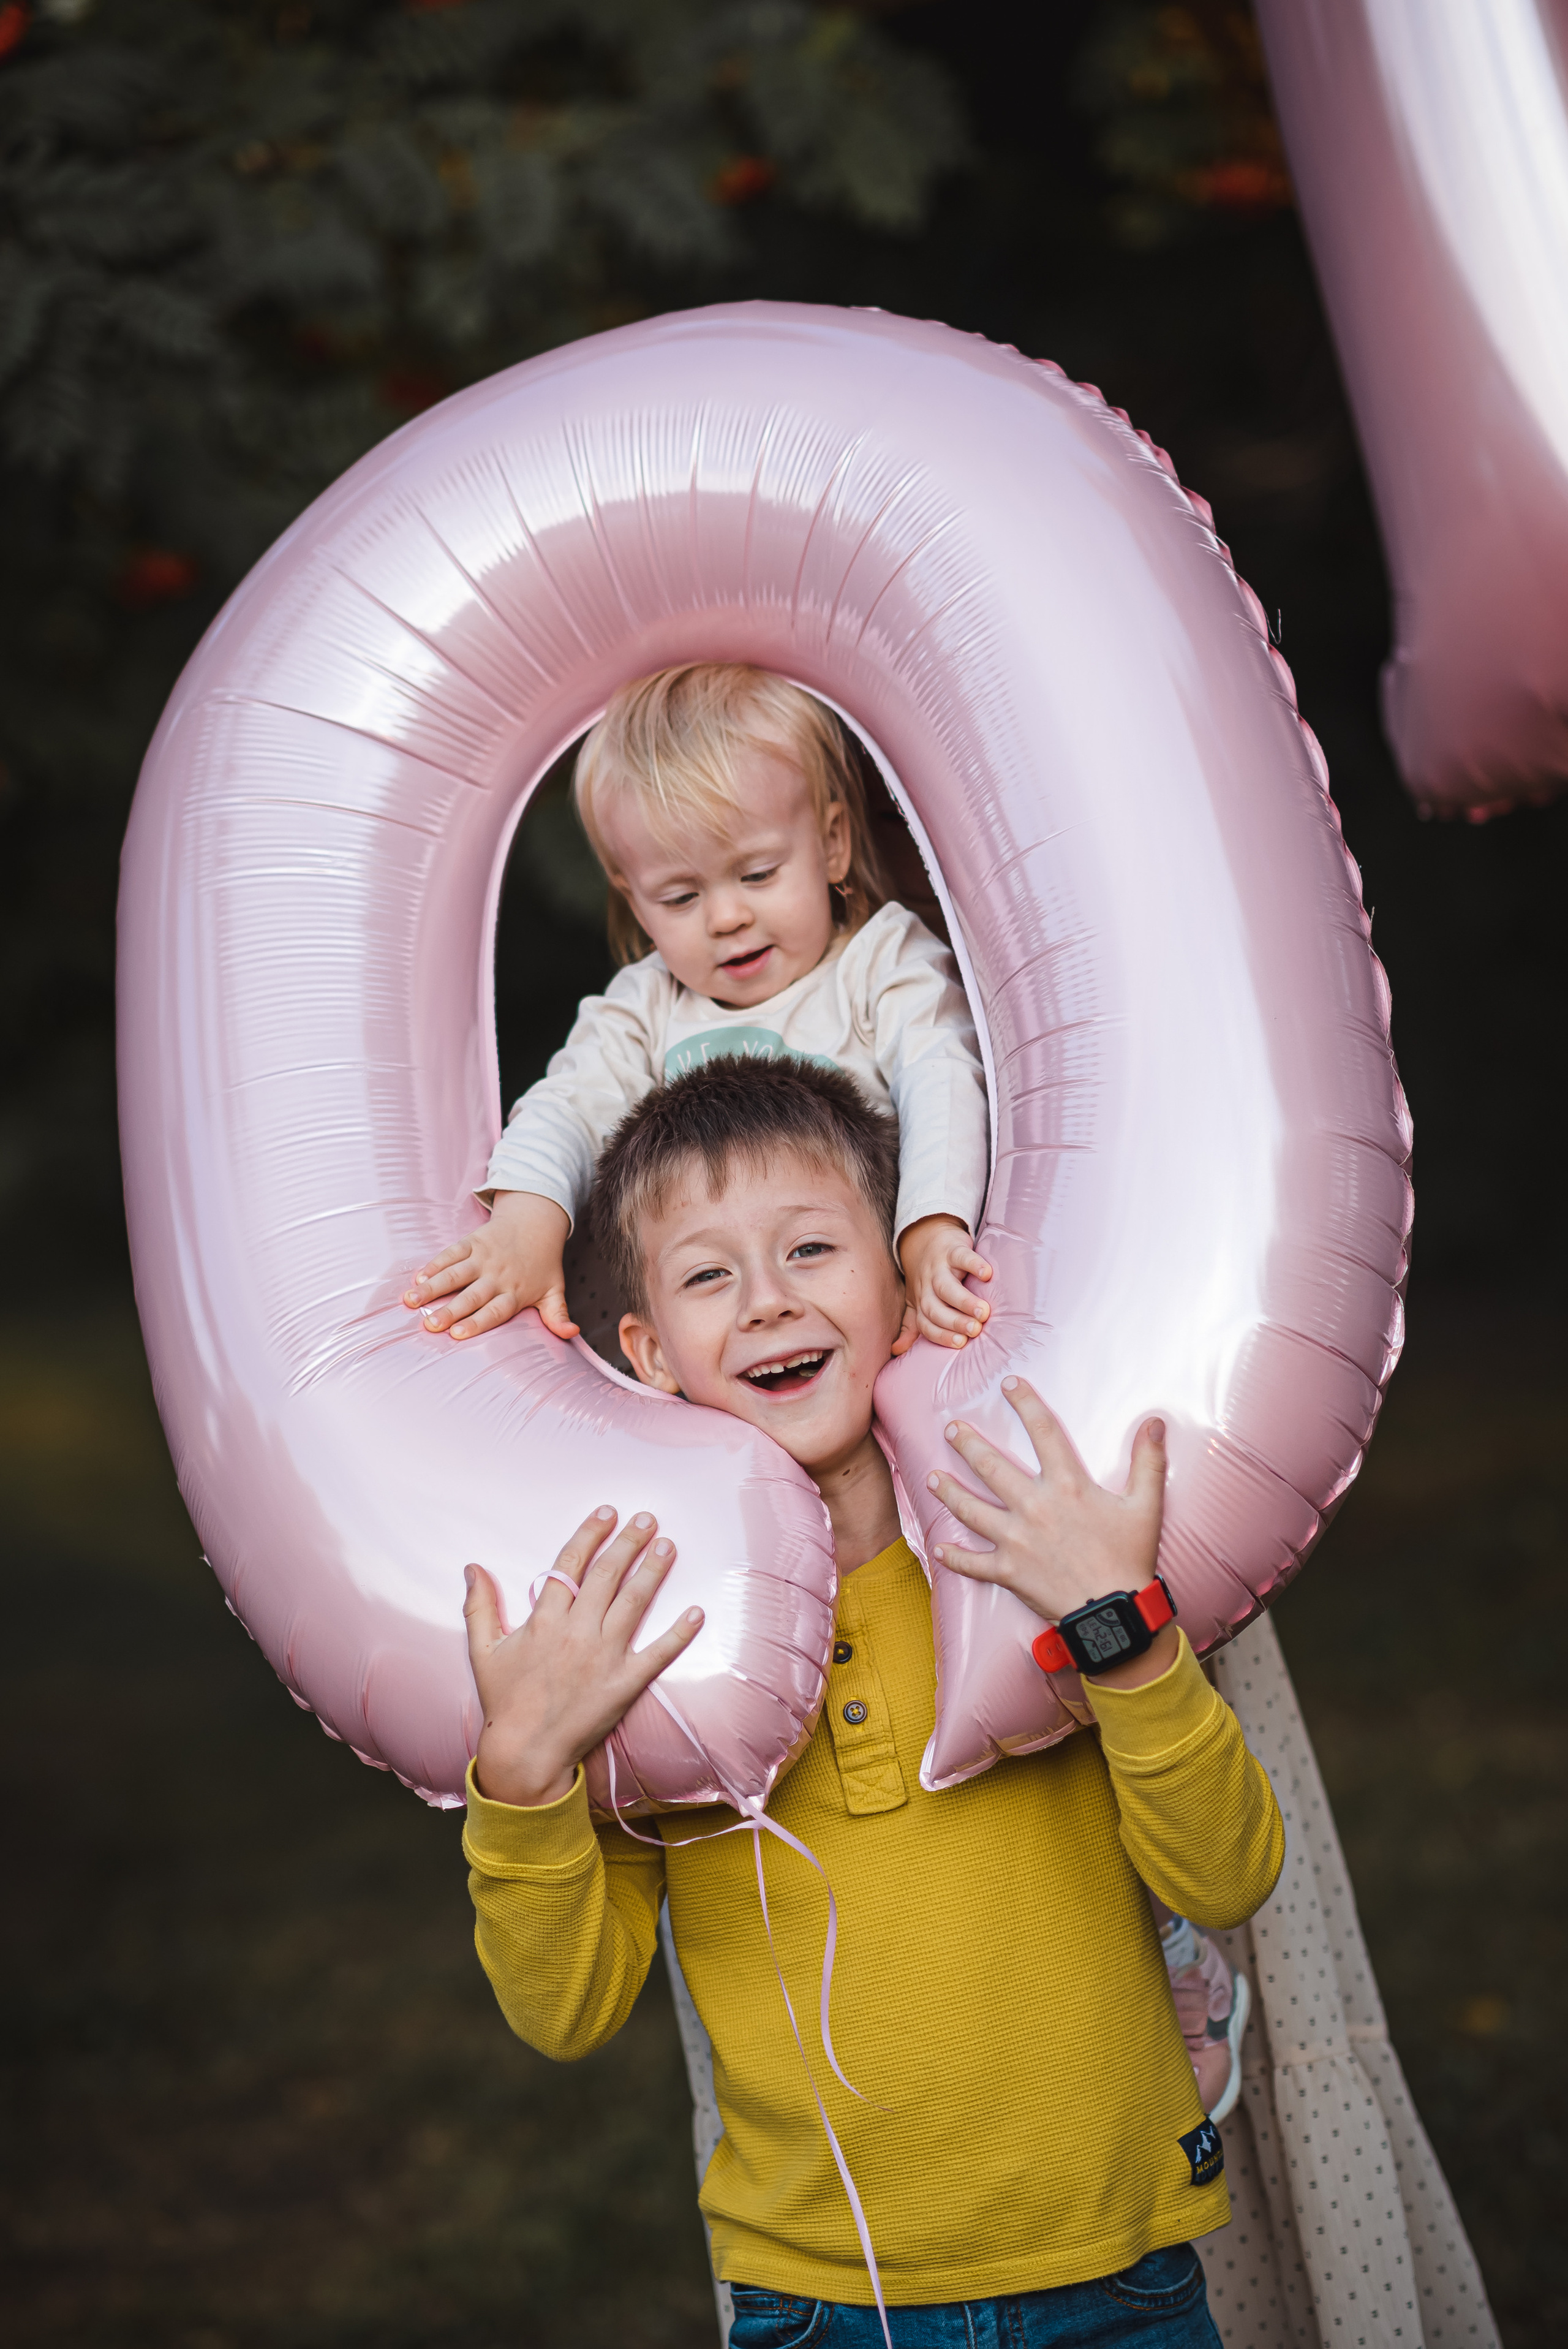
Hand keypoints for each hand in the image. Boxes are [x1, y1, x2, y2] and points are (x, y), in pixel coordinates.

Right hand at [404, 1191, 576, 1340]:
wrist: (535, 1222)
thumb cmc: (542, 1264)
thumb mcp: (554, 1290)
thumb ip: (558, 1315)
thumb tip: (572, 1334)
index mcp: (514, 1292)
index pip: (494, 1311)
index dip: (476, 1322)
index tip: (457, 1335)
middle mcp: (496, 1275)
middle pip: (470, 1296)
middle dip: (449, 1310)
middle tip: (429, 1324)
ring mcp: (482, 1258)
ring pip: (454, 1274)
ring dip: (432, 1288)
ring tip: (411, 1301)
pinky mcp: (471, 1242)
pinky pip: (450, 1253)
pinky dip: (433, 1265)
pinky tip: (417, 1277)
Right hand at [464, 1508, 703, 1807]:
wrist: (525, 1752)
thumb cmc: (504, 1702)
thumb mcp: (483, 1651)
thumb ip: (479, 1607)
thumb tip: (472, 1567)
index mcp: (544, 1620)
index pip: (570, 1564)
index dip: (590, 1534)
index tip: (607, 1513)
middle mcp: (577, 1632)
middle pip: (607, 1574)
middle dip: (628, 1542)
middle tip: (647, 1518)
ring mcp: (604, 1656)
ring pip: (634, 1602)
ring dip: (653, 1570)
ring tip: (667, 1545)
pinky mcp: (624, 1684)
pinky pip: (658, 1653)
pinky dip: (679, 1633)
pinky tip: (696, 1612)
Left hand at [891, 1214, 993, 1354]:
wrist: (925, 1236)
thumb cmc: (926, 1276)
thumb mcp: (914, 1300)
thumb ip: (910, 1325)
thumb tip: (897, 1350)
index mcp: (920, 1301)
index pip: (927, 1323)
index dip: (941, 1335)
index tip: (961, 1343)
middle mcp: (926, 1286)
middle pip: (935, 1307)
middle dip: (954, 1321)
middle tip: (975, 1330)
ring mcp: (939, 1267)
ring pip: (947, 1286)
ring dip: (964, 1300)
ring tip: (983, 1312)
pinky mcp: (952, 1249)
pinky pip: (962, 1256)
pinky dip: (974, 1264)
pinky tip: (987, 1274)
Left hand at [926, 1378, 1171, 1687]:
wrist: (1114, 1613)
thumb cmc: (1131, 1559)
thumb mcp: (1146, 1506)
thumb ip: (1149, 1461)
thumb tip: (1155, 1421)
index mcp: (1067, 1485)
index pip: (1043, 1432)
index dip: (1026, 1403)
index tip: (1009, 1384)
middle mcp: (1034, 1507)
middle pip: (992, 1466)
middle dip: (967, 1444)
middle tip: (951, 1428)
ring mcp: (1016, 1539)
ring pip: (971, 1509)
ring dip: (949, 1491)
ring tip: (931, 1477)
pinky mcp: (1008, 1571)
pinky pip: (973, 1563)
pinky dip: (954, 1557)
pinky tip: (938, 1548)